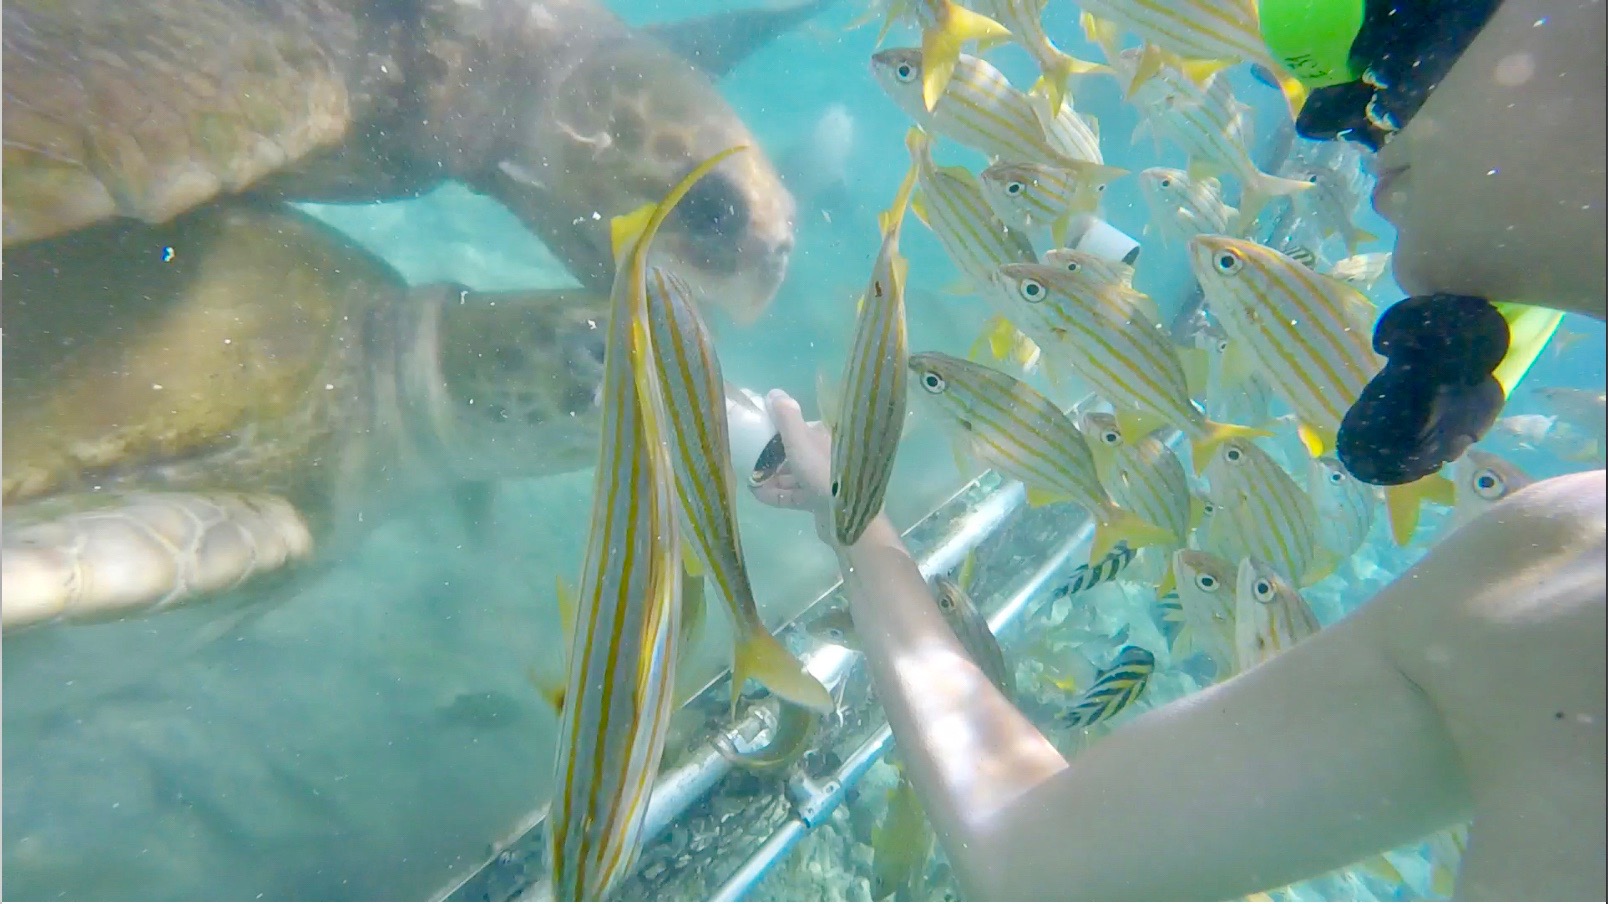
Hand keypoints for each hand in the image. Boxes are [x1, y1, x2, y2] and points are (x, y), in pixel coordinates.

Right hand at [748, 389, 833, 514]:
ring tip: (750, 480)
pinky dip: (776, 494)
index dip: (777, 432)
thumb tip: (773, 392)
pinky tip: (758, 494)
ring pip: (792, 475)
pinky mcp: (818, 502)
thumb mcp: (800, 438)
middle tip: (749, 461)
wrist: (844, 512)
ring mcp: (822, 480)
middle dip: (771, 458)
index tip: (757, 437)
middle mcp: (825, 456)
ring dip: (771, 478)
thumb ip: (786, 416)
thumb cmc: (820, 469)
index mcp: (823, 437)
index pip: (799, 429)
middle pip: (793, 453)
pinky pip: (793, 495)